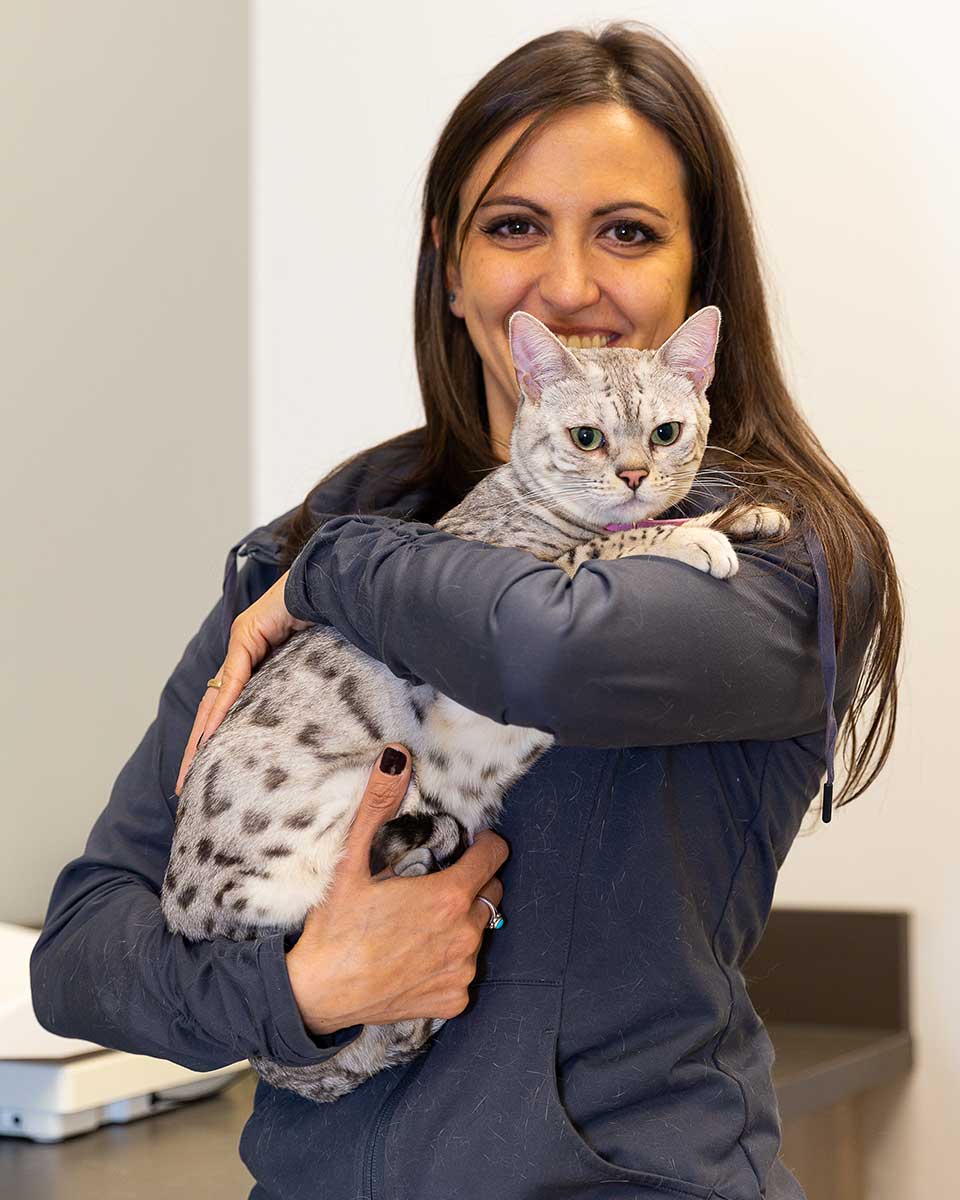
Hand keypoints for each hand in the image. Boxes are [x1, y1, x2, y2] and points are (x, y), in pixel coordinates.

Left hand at [175, 569, 312, 795]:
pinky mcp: (247, 635)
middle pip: (213, 707)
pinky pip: (234, 682)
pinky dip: (223, 711)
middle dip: (198, 746)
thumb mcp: (315, 666)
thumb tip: (316, 722)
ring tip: (190, 767)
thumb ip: (303, 688)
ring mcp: (242, 641)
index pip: (230, 704)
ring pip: (215, 699)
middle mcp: (244, 650)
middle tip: (184, 781)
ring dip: (201, 736)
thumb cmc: (335, 620)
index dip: (217, 735)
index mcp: (258, 658)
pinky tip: (211, 737)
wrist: (334, 587)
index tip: (207, 768)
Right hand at [286, 745, 508, 1034]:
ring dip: (460, 923)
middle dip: (470, 884)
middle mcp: (466, 935)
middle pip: (490, 893)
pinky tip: (416, 958)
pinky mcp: (454, 1000)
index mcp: (449, 896)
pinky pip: (465, 971)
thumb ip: (378, 806)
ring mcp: (462, 970)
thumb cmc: (335, 926)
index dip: (480, 845)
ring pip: (479, 931)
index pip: (495, 856)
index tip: (460, 846)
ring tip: (419, 924)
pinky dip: (448, 962)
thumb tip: (396, 755)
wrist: (317, 994)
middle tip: (431, 887)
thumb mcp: (352, 862)